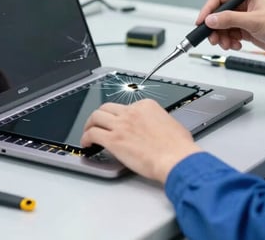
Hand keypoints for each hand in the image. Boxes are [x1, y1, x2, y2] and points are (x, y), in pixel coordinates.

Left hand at [81, 99, 202, 182]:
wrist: (176, 158)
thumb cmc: (179, 147)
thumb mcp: (171, 125)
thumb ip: (158, 122)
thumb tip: (154, 129)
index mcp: (146, 106)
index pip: (126, 106)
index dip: (119, 116)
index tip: (118, 124)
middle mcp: (132, 112)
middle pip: (107, 108)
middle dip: (100, 116)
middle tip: (97, 124)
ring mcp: (122, 124)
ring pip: (96, 117)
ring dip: (89, 125)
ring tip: (88, 133)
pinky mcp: (114, 140)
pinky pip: (92, 134)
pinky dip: (86, 138)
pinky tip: (86, 144)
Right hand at [195, 0, 264, 54]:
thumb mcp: (254, 21)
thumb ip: (230, 19)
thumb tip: (211, 19)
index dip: (209, 10)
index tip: (201, 22)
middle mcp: (244, 5)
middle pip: (219, 14)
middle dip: (215, 28)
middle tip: (213, 39)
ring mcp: (245, 19)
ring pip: (223, 27)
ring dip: (222, 37)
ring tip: (227, 44)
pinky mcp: (247, 31)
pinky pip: (230, 35)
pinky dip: (229, 42)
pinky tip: (236, 45)